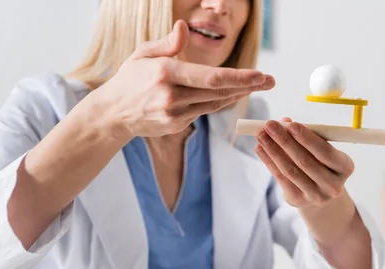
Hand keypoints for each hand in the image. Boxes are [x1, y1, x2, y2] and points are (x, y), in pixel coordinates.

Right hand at [94, 20, 274, 138]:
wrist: (113, 113)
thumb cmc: (130, 78)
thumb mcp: (143, 53)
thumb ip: (168, 43)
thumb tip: (185, 27)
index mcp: (165, 73)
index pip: (211, 77)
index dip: (239, 77)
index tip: (260, 75)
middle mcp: (171, 96)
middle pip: (218, 92)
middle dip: (248, 86)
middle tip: (270, 81)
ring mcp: (174, 114)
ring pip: (214, 103)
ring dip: (237, 94)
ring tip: (257, 86)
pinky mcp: (176, 125)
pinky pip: (204, 111)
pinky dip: (219, 102)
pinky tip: (232, 94)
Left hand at [255, 118, 354, 208]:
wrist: (320, 193)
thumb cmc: (321, 163)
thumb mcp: (320, 149)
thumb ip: (306, 135)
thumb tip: (284, 121)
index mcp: (345, 167)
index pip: (325, 152)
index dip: (307, 139)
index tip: (291, 125)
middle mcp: (333, 185)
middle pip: (305, 162)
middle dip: (285, 141)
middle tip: (270, 126)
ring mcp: (316, 196)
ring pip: (291, 170)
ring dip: (273, 151)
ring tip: (261, 135)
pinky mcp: (298, 200)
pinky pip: (281, 178)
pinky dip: (268, 161)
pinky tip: (260, 148)